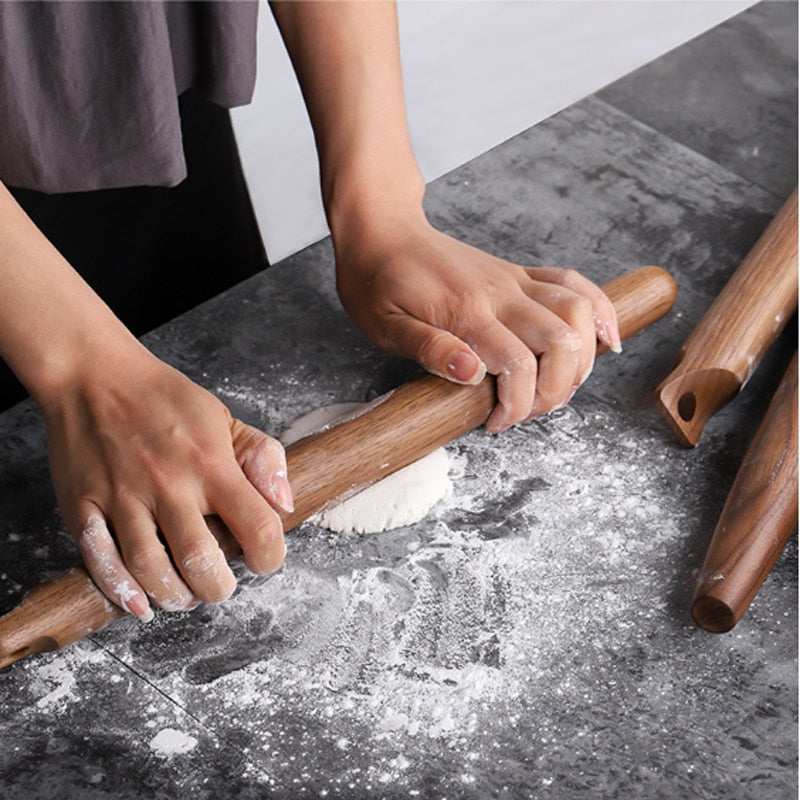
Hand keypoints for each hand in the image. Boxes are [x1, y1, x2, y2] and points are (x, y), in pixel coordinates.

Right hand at [40, 344, 290, 619]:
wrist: (94, 376)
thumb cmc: (165, 399)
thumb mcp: (225, 418)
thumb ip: (262, 458)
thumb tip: (284, 504)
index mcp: (212, 465)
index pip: (257, 527)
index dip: (270, 556)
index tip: (264, 560)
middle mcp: (169, 485)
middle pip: (201, 562)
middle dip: (218, 588)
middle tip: (219, 585)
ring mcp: (123, 498)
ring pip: (150, 569)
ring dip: (174, 597)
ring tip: (186, 596)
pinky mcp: (83, 507)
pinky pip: (100, 560)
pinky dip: (121, 591)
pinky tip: (140, 604)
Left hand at [334, 212, 620, 432]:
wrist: (382, 230)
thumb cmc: (376, 281)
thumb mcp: (384, 325)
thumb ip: (429, 349)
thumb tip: (472, 374)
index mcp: (466, 312)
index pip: (518, 366)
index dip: (518, 406)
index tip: (496, 423)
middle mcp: (500, 293)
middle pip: (562, 342)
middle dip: (557, 390)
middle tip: (528, 412)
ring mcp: (515, 280)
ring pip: (578, 312)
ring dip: (582, 357)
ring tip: (561, 386)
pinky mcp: (519, 274)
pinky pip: (574, 284)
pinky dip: (598, 310)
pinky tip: (605, 336)